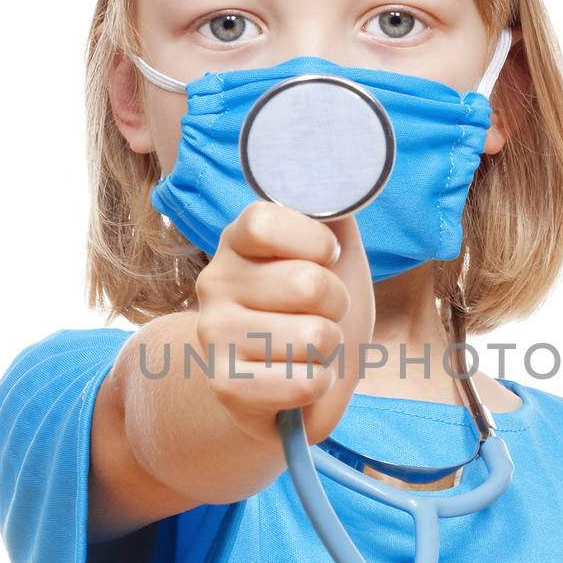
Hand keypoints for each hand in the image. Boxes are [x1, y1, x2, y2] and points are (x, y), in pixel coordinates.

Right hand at [194, 199, 374, 444]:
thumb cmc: (316, 313)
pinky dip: (319, 384)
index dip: (313, 240)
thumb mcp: (334, 256)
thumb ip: (334, 215)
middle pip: (308, 283)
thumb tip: (348, 178)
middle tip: (321, 314)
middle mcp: (214, 282)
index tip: (327, 256)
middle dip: (337, 305)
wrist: (292, 382)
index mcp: (238, 242)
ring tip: (308, 349)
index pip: (264, 221)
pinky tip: (301, 378)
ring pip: (313, 336)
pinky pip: (303, 382)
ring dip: (329, 349)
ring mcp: (214, 334)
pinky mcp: (225, 384)